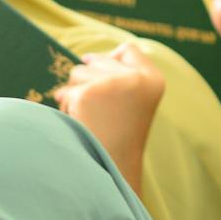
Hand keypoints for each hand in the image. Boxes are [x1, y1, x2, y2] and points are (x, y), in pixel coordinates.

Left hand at [53, 42, 164, 194]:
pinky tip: (79, 123)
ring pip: (77, 72)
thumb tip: (85, 58)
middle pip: (98, 60)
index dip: (111, 62)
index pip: (127, 50)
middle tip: (99, 112)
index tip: (106, 85)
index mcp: (154, 80)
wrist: (110, 169)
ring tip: (89, 118)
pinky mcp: (88, 94)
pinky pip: (66, 92)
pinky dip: (66, 107)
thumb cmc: (117, 139)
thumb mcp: (130, 103)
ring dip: (75, 93)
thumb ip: (118, 77)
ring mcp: (112, 84)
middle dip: (88, 81)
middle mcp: (137, 79)